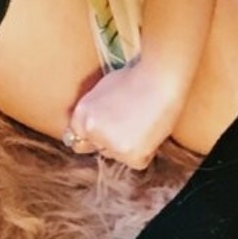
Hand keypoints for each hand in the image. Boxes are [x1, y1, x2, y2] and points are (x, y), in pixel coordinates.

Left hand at [66, 60, 183, 170]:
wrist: (161, 77)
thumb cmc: (135, 77)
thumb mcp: (103, 89)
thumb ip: (93, 111)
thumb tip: (90, 128)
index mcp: (81, 113)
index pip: (77, 138)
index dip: (94, 133)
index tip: (107, 127)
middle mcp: (92, 131)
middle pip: (97, 148)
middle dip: (109, 140)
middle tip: (128, 120)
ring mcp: (112, 145)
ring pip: (117, 155)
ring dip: (126, 145)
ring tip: (141, 120)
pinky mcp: (133, 156)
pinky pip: (136, 161)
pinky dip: (144, 151)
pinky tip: (149, 129)